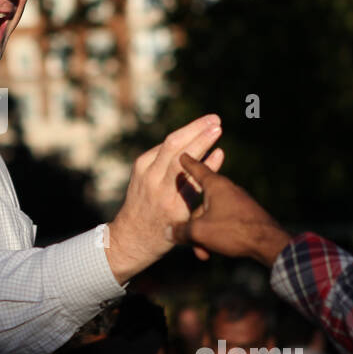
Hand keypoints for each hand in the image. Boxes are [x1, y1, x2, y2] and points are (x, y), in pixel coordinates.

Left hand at [105, 114, 224, 281]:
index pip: (191, 172)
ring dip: (190, 129)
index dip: (205, 152)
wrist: (133, 234)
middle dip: (198, 133)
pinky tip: (194, 130)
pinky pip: (162, 147)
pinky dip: (179, 138)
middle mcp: (156, 187)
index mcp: (173, 204)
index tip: (219, 140)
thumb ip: (202, 184)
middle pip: (176, 151)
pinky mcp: (139, 167)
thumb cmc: (169, 227)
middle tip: (217, 121)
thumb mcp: (189, 213)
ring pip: (168, 144)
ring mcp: (144, 175)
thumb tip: (219, 152)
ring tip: (211, 119)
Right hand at [169, 153, 291, 265]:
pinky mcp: (246, 214)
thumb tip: (168, 231)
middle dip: (193, 227)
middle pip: (200, 205)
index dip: (187, 163)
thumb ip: (181, 231)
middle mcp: (227, 190)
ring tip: (205, 253)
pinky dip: (216, 235)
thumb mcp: (200, 232)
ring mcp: (238, 202)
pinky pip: (223, 221)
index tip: (182, 154)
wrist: (269, 243)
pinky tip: (215, 250)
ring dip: (204, 235)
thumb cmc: (233, 231)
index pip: (197, 169)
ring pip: (211, 216)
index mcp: (215, 186)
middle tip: (190, 243)